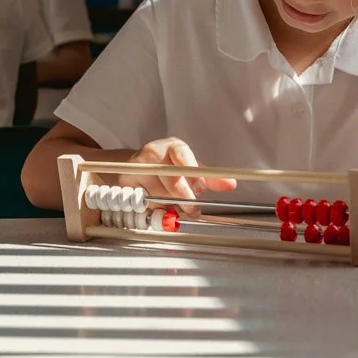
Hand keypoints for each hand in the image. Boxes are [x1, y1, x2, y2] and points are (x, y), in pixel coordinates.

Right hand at [118, 138, 234, 217]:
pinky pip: (143, 199)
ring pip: (157, 192)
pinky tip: (156, 203)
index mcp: (174, 147)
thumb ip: (210, 178)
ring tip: (172, 202)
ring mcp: (138, 166)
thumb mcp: (190, 168)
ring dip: (168, 203)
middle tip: (193, 210)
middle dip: (183, 196)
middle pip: (170, 177)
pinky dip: (153, 206)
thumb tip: (231, 184)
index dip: (192, 171)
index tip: (200, 187)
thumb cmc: (168, 166)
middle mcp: (154, 152)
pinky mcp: (126, 179)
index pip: (183, 154)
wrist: (137, 166)